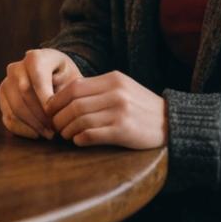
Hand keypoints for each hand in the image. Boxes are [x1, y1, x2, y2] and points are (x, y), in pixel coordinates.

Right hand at [0, 49, 81, 139]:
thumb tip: (51, 106)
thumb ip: (64, 90)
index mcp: (35, 58)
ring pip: (14, 108)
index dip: (45, 99)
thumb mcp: (71, 77)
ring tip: (49, 134)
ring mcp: (6, 83)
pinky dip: (22, 129)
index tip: (56, 114)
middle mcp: (16, 68)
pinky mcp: (2, 99)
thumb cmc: (65, 76)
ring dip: (32, 125)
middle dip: (40, 115)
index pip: (37, 79)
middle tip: (55, 129)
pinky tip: (37, 134)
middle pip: (24, 95)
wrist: (53, 74)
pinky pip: (8, 117)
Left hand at [46, 70, 167, 149]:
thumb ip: (98, 88)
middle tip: (56, 126)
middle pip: (73, 105)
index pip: (74, 87)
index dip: (57, 100)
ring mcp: (120, 112)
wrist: (170, 122)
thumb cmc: (141, 106)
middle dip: (58, 118)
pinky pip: (91, 135)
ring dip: (67, 131)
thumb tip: (66, 93)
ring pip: (79, 120)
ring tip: (66, 136)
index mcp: (114, 79)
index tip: (50, 110)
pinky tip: (79, 141)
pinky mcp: (123, 131)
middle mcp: (116, 93)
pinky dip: (79, 139)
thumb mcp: (122, 88)